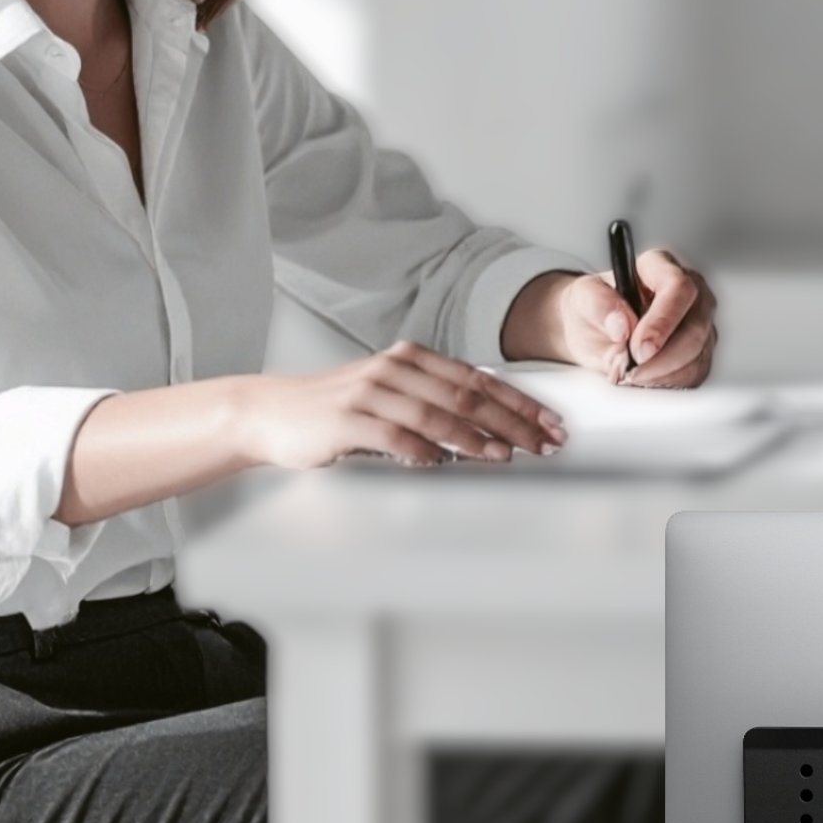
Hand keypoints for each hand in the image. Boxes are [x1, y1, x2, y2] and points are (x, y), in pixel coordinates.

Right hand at [238, 342, 568, 469]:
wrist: (272, 413)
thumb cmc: (335, 408)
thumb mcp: (389, 394)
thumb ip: (433, 400)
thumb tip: (490, 421)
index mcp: (410, 359)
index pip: (477, 379)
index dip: (519, 402)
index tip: (549, 423)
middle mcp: (393, 369)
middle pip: (465, 395)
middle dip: (511, 421)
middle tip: (542, 443)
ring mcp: (369, 392)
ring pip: (435, 414)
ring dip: (474, 437)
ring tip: (504, 455)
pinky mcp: (347, 419)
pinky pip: (393, 435)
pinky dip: (422, 450)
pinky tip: (442, 463)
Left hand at [555, 251, 717, 388]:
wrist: (592, 329)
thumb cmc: (593, 306)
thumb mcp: (583, 297)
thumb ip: (600, 305)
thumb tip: (621, 325)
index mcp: (660, 268)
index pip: (678, 288)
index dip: (662, 322)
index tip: (640, 348)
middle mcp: (686, 294)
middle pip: (695, 327)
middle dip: (663, 357)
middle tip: (633, 369)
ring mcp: (696, 323)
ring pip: (697, 355)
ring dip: (663, 373)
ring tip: (631, 374)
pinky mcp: (697, 352)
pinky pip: (694, 373)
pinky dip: (668, 382)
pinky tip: (645, 378)